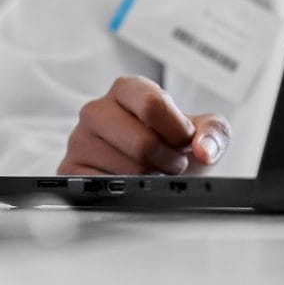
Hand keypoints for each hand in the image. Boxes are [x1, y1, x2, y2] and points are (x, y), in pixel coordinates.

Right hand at [58, 75, 228, 174]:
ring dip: (149, 180)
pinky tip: (129, 186)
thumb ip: (214, 132)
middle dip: (167, 161)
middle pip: (142, 143)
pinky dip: (125, 195)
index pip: (152, 104)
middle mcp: (97, 110)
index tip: (183, 142)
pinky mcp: (70, 170)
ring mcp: (80, 140)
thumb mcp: (201, 132)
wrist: (155, 170)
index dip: (177, 131)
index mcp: (127, 89)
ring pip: (126, 171)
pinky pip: (103, 189)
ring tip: (150, 173)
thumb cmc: (173, 145)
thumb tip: (204, 150)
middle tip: (171, 163)